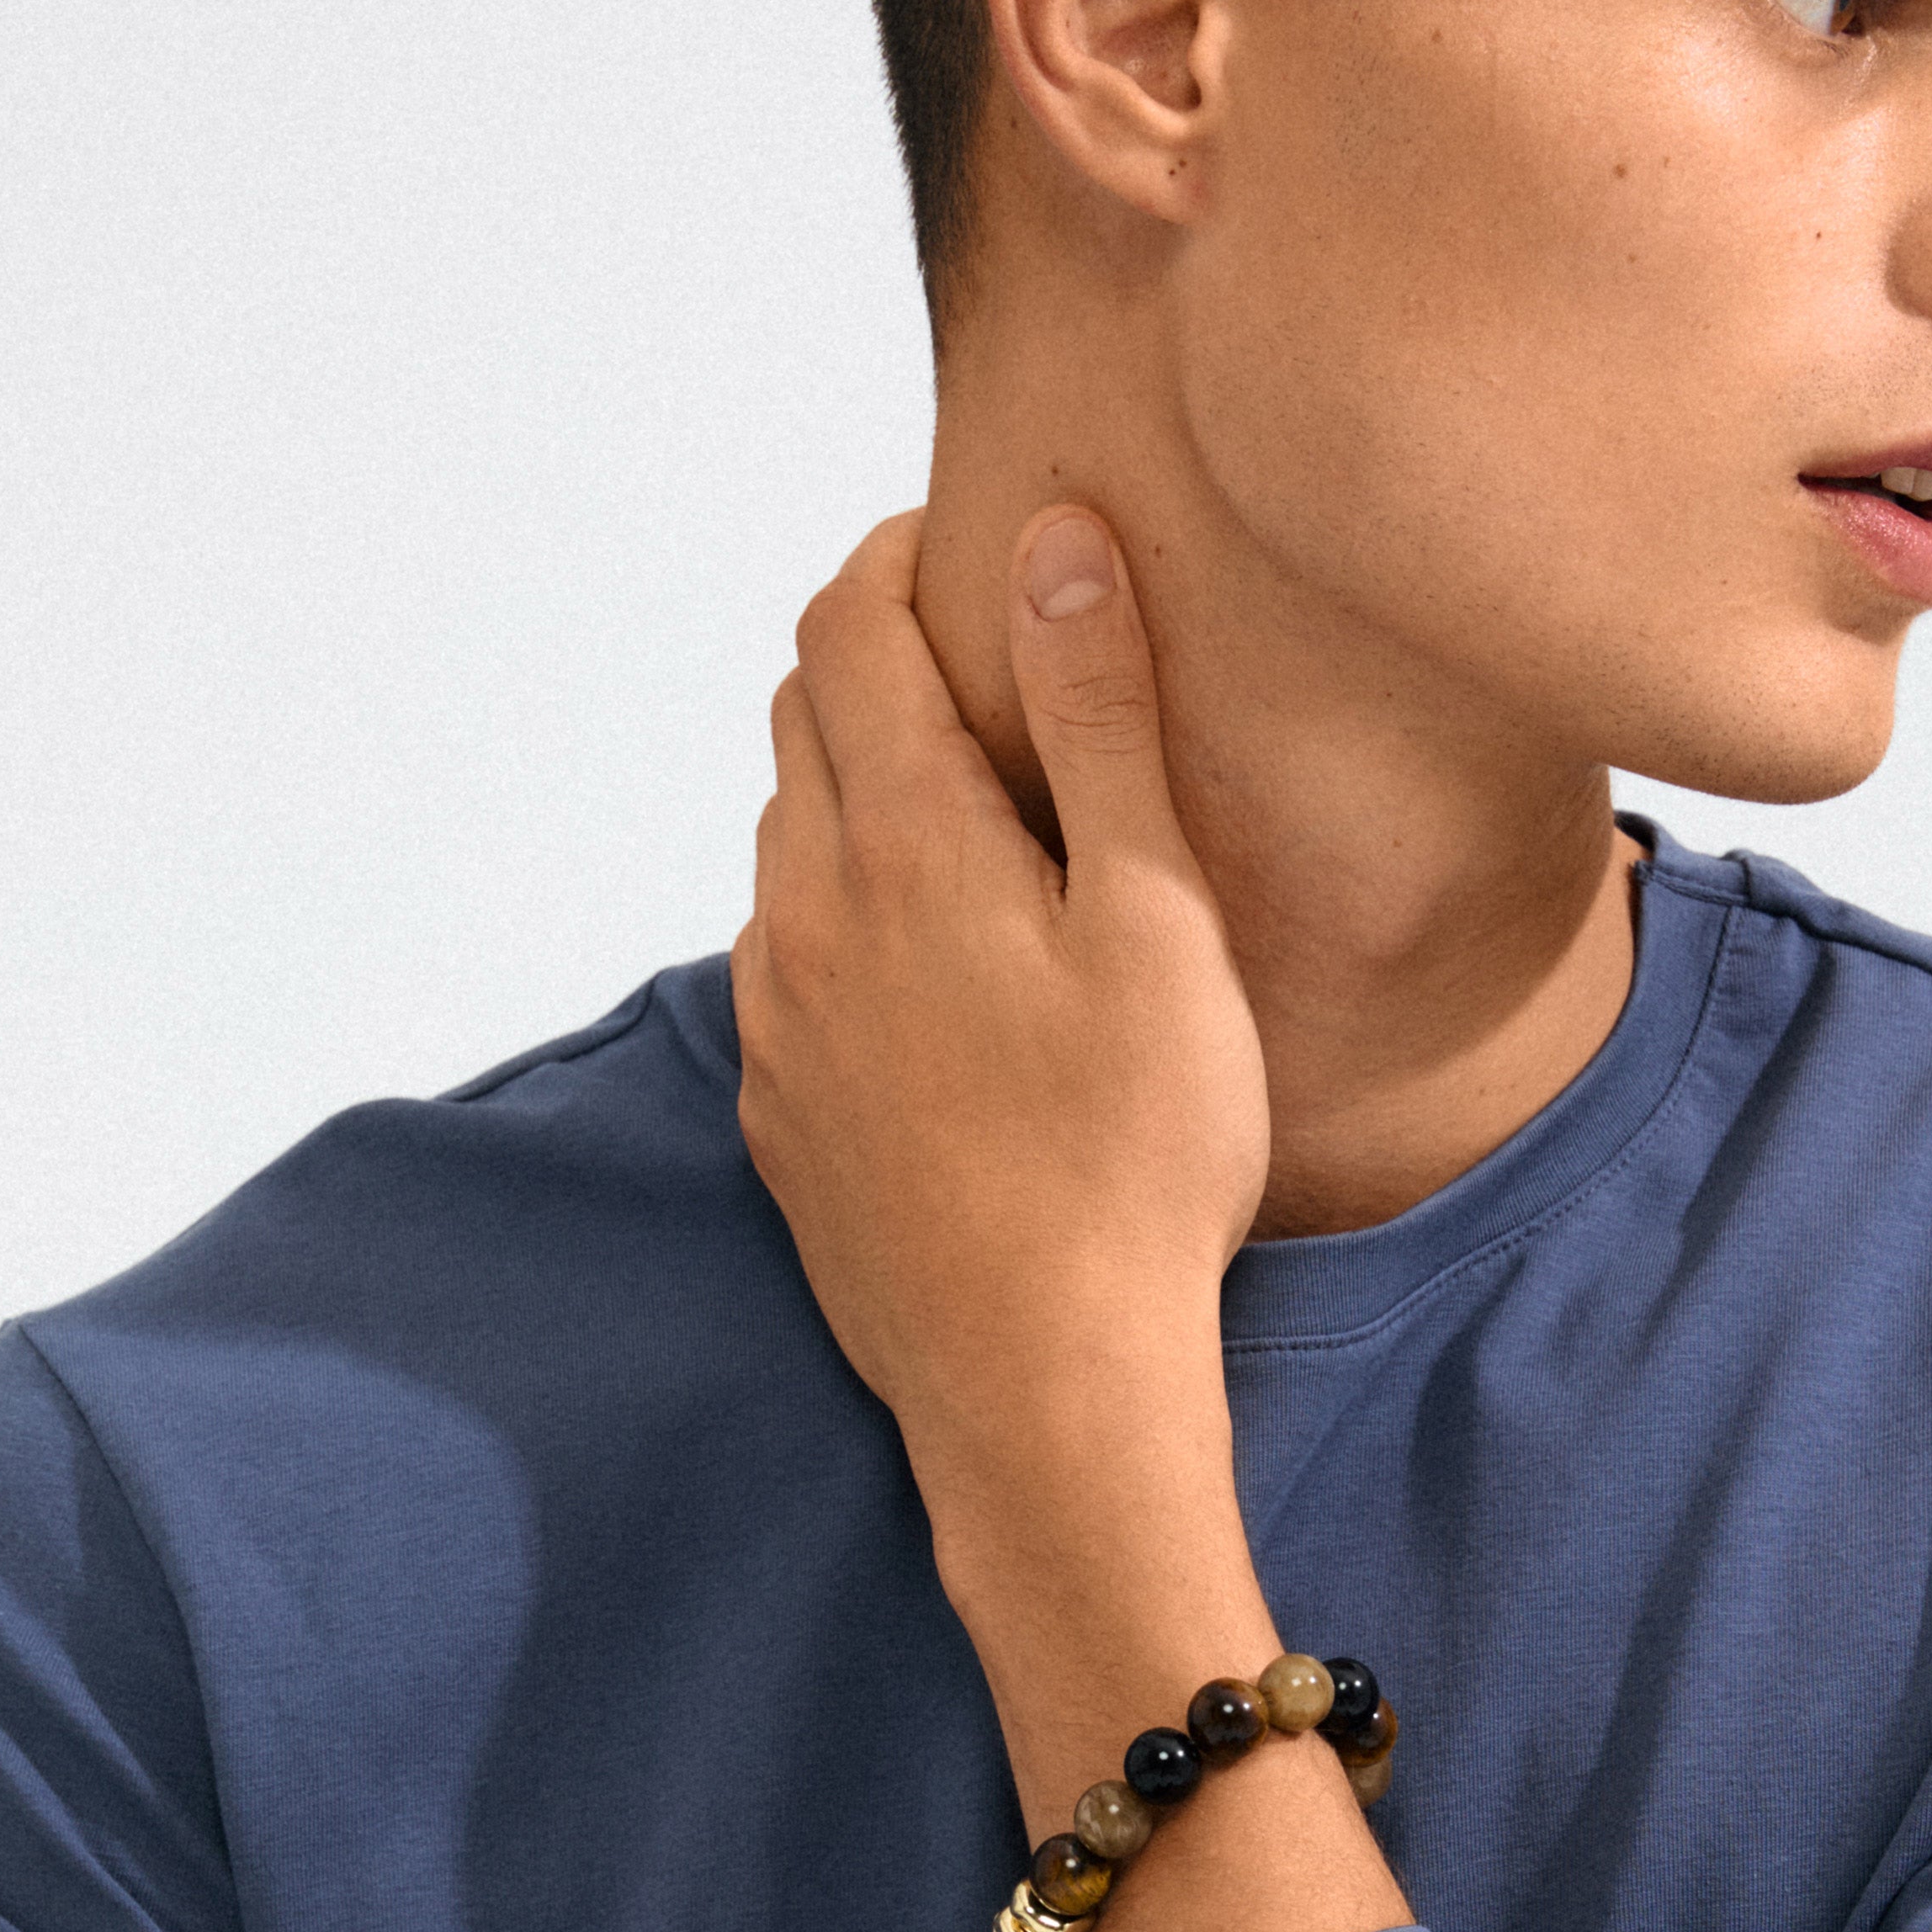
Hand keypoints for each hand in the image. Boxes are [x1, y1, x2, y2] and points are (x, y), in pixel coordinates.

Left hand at [734, 506, 1409, 1931]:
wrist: (1042, 1387)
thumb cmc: (1134, 1155)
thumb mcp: (1154, 918)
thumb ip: (1098, 722)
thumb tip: (1055, 544)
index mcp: (903, 842)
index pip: (845, 628)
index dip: (892, 558)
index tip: (960, 544)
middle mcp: (804, 915)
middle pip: (801, 725)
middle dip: (871, 662)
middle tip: (974, 663)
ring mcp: (777, 1026)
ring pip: (785, 849)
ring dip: (853, 794)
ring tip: (964, 819)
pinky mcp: (781, 1123)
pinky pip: (784, 972)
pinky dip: (839, 919)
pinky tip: (927, 977)